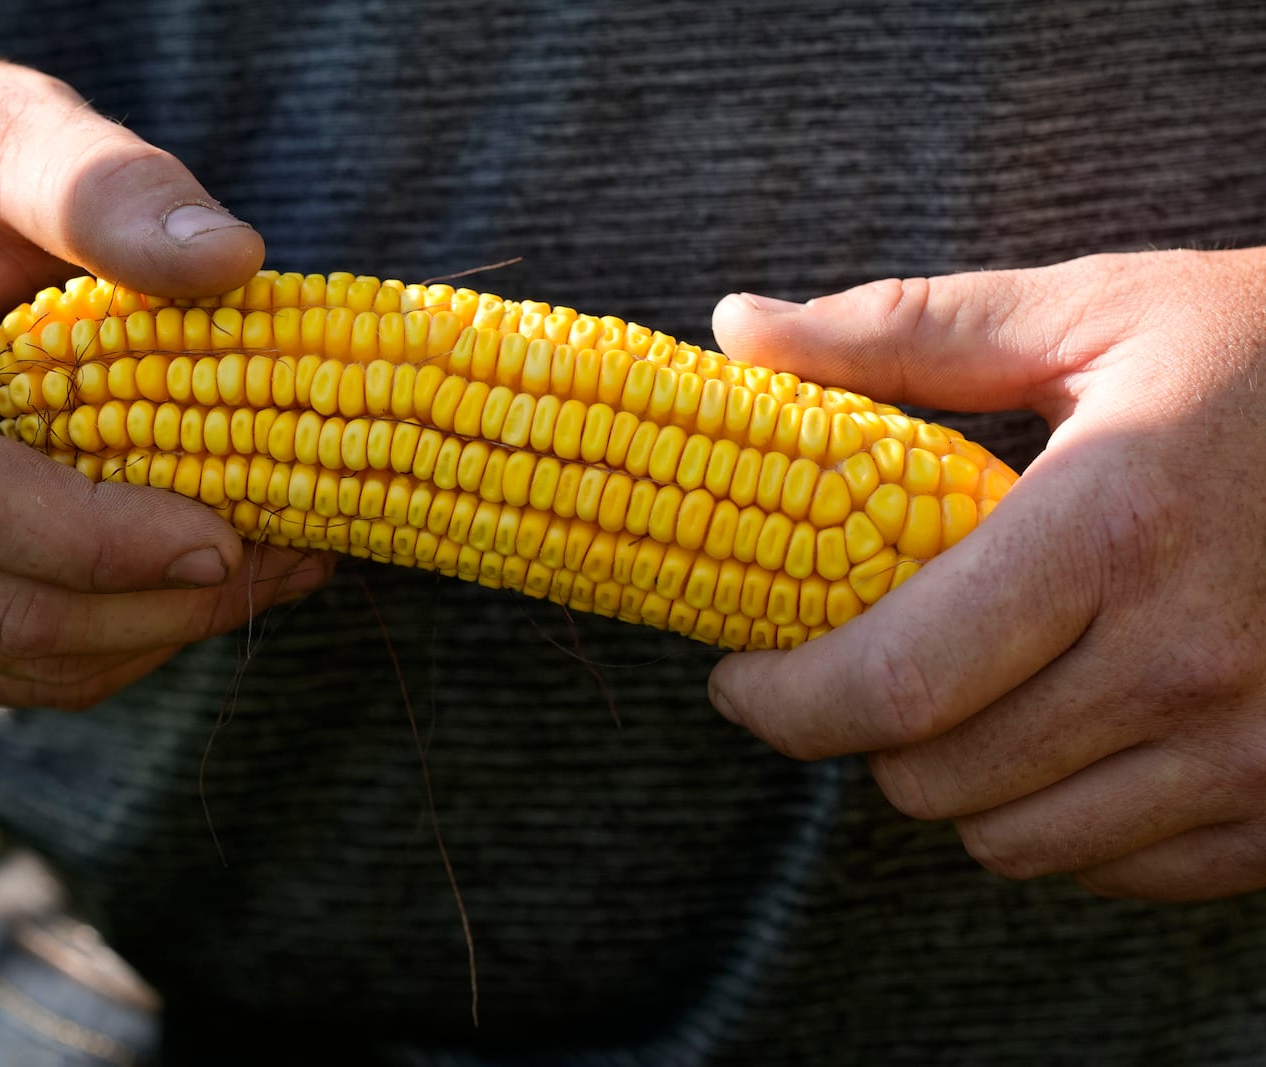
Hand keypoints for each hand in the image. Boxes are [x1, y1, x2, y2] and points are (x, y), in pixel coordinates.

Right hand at [0, 56, 331, 708]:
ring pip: (12, 659)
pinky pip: (7, 664)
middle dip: (160, 602)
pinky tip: (199, 579)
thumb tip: (235, 258)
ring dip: (158, 630)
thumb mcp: (16, 131)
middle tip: (295, 557)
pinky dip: (120, 638)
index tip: (231, 535)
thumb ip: (111, 187)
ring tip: (274, 563)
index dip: (101, 539)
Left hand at [706, 248, 1265, 900]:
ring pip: (1013, 842)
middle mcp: (1190, 665)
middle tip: (855, 665)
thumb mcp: (1093, 313)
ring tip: (967, 690)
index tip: (739, 676)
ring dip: (955, 780)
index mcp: (1115, 529)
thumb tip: (737, 328)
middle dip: (858, 731)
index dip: (782, 700)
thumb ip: (903, 331)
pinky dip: (1058, 816)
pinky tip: (1068, 729)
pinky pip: (1114, 867)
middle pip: (935, 779)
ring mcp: (1257, 753)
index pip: (894, 683)